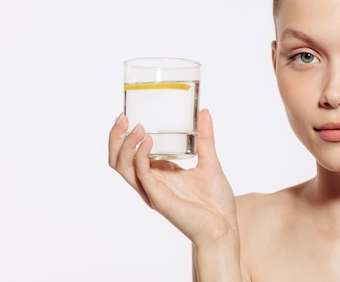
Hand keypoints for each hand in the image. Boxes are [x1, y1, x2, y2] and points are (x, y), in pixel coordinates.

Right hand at [108, 109, 238, 246]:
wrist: (224, 227)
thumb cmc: (215, 202)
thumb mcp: (210, 161)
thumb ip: (205, 138)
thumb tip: (204, 112)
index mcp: (159, 174)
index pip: (130, 154)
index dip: (123, 136)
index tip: (128, 115)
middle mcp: (151, 183)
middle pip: (118, 160)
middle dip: (116, 138)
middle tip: (123, 118)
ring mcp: (152, 191)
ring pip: (123, 168)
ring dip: (125, 145)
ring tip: (137, 128)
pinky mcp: (159, 198)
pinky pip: (142, 175)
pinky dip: (141, 157)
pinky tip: (148, 142)